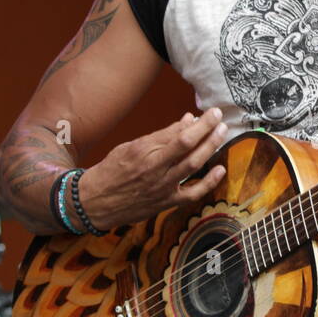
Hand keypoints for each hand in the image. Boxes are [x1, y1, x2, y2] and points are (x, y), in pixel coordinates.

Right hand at [78, 109, 228, 229]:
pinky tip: (220, 170)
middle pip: (187, 146)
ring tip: (222, 133)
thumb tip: (187, 120)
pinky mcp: (166, 202)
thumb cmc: (112, 171)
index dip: (198, 122)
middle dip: (207, 130)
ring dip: (210, 147)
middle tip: (220, 118)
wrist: (95, 202)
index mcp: (143, 151)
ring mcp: (162, 187)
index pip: (176, 133)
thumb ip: (160, 136)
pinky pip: (192, 193)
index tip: (211, 113)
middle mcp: (153, 168)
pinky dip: (209, 182)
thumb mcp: (130, 147)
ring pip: (192, 165)